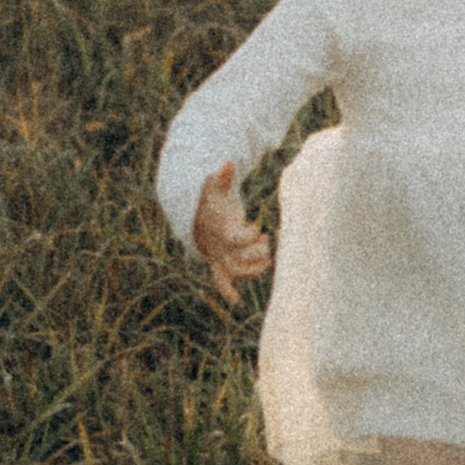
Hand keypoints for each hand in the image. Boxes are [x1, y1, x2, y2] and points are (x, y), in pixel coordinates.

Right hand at [192, 163, 271, 302]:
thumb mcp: (213, 187)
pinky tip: (234, 301)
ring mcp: (219, 257)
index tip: (258, 229)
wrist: (195, 217)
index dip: (247, 237)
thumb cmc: (210, 200)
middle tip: (267, 242)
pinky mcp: (220, 264)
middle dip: (255, 256)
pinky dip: (226, 292)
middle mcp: (218, 247)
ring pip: (235, 272)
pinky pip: (221, 282)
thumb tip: (228, 163)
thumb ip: (222, 177)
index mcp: (219, 230)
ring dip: (253, 270)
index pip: (235, 239)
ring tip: (268, 261)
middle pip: (236, 260)